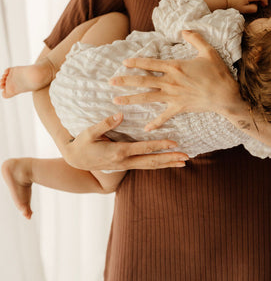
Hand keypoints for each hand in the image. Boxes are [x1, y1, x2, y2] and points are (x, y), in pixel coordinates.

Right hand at [62, 113, 188, 170]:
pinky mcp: (125, 165)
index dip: (159, 145)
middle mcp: (124, 161)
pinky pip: (145, 165)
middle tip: (186, 157)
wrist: (75, 160)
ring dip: (167, 163)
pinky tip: (169, 161)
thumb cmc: (83, 143)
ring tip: (183, 161)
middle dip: (170, 159)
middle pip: (151, 161)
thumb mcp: (90, 131)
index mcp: (118, 151)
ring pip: (150, 166)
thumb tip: (120, 114)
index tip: (174, 143)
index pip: (143, 148)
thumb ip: (106, 123)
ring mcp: (125, 165)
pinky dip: (159, 164)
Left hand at [110, 31, 241, 130]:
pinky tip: (145, 128)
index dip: (136, 62)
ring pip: (147, 98)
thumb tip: (184, 29)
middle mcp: (170, 82)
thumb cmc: (218, 73)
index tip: (124, 63)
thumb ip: (195, 39)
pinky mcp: (179, 108)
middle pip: (143, 81)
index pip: (150, 63)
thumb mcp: (208, 51)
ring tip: (116, 101)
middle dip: (125, 81)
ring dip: (131, 99)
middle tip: (111, 82)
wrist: (226, 95)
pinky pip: (164, 116)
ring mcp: (173, 96)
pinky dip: (155, 123)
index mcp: (175, 67)